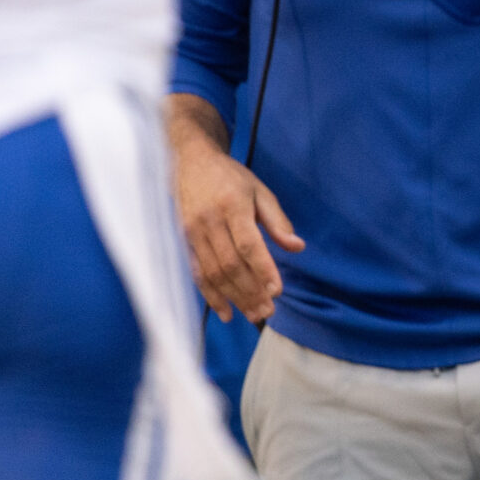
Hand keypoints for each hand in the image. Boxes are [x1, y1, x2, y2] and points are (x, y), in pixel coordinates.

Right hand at [169, 123, 299, 325]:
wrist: (189, 163)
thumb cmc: (231, 178)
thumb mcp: (260, 190)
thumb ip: (278, 220)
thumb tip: (297, 247)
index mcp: (231, 206)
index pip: (248, 244)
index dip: (262, 269)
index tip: (277, 291)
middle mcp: (208, 222)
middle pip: (230, 264)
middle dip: (250, 291)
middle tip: (267, 312)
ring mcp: (191, 234)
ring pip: (213, 273)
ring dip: (233, 298)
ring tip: (253, 315)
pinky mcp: (182, 242)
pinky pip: (196, 274)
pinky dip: (210, 295)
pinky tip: (226, 312)